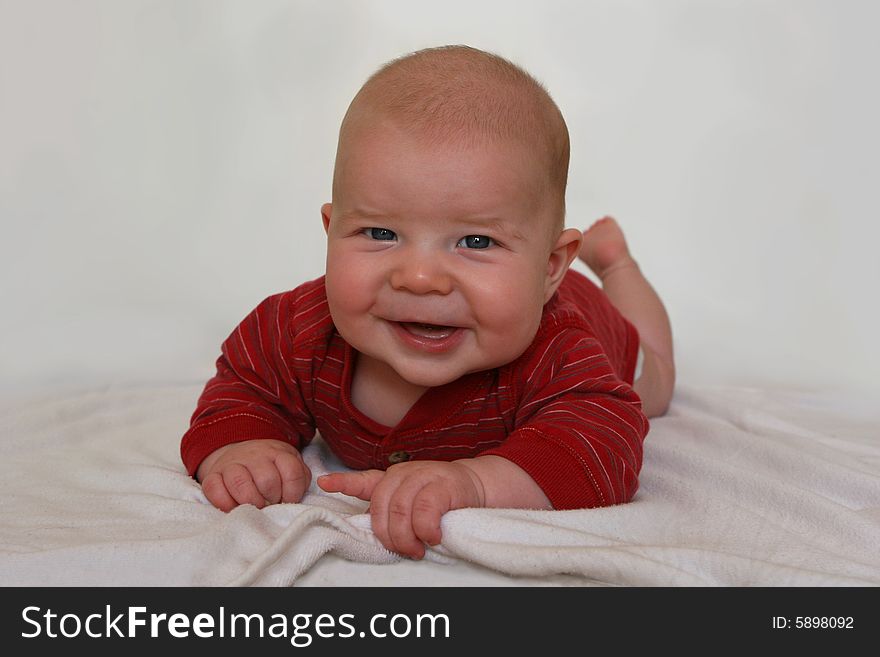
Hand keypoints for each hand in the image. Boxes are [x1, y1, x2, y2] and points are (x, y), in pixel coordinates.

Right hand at [196, 439, 311, 511]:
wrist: (238, 454)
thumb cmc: (270, 466)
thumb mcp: (290, 466)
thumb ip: (299, 478)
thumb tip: (295, 497)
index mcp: (278, 453)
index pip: (292, 472)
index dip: (293, 493)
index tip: (288, 500)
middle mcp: (254, 455)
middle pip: (267, 481)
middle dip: (272, 499)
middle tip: (270, 504)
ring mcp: (232, 464)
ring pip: (241, 483)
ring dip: (251, 502)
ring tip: (255, 507)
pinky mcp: (212, 475)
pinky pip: (214, 489)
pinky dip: (225, 503)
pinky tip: (234, 507)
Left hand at [317, 460, 484, 558]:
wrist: (477, 487)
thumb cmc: (442, 501)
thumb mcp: (412, 503)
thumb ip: (391, 512)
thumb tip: (368, 531)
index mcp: (392, 480)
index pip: (364, 480)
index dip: (343, 482)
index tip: (324, 483)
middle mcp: (403, 474)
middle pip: (381, 507)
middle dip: (389, 536)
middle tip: (404, 551)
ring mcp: (423, 475)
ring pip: (400, 510)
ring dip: (407, 537)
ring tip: (418, 549)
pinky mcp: (443, 483)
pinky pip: (424, 510)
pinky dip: (426, 529)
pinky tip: (433, 537)